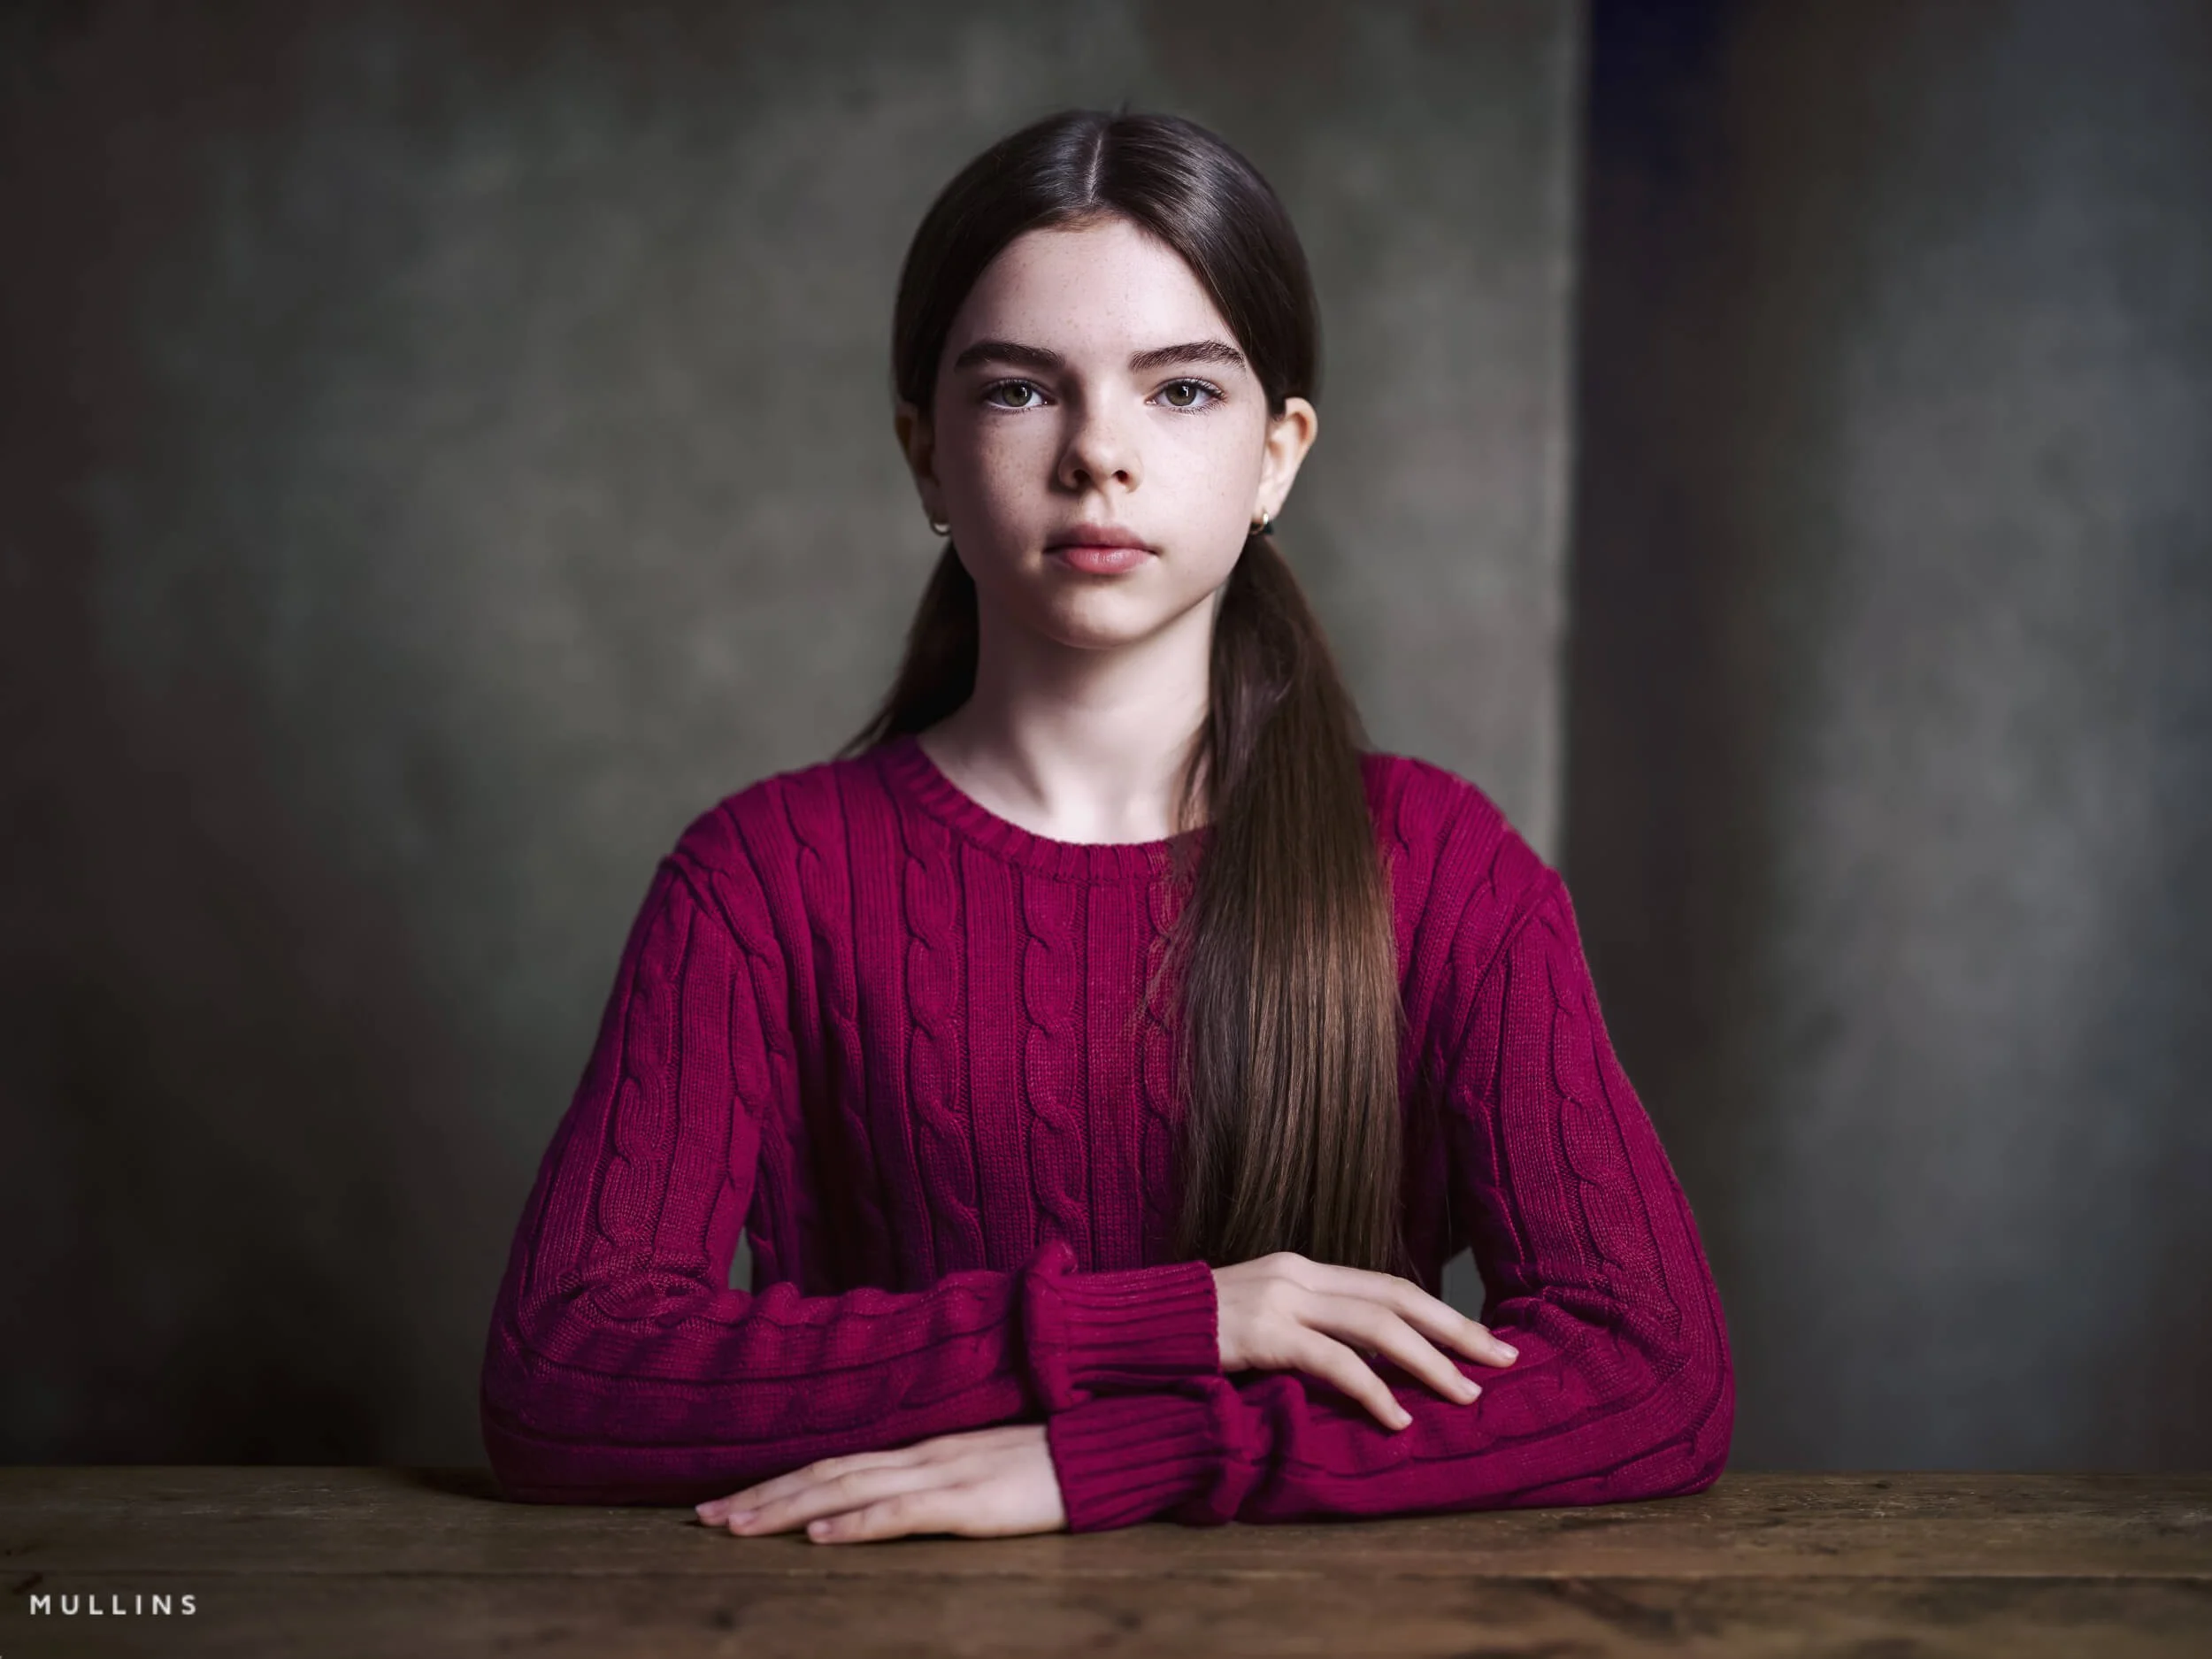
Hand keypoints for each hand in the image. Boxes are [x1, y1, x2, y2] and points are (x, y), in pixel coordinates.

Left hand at [693, 1425, 1065, 1543]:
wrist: (1106, 1450)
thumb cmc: (1050, 1466)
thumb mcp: (982, 1470)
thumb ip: (936, 1480)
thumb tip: (886, 1500)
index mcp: (923, 1449)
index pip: (835, 1462)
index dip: (778, 1481)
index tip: (727, 1501)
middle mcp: (922, 1455)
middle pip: (825, 1472)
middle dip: (761, 1495)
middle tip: (703, 1519)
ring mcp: (945, 1475)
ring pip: (847, 1488)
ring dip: (786, 1508)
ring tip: (738, 1527)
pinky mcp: (971, 1503)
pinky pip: (904, 1511)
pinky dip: (857, 1522)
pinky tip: (821, 1534)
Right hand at [1213, 1252, 1518, 1429]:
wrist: (1127, 1328)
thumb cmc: (1191, 1336)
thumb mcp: (1256, 1322)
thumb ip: (1304, 1329)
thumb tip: (1360, 1364)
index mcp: (1301, 1269)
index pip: (1388, 1286)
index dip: (1441, 1312)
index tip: (1483, 1339)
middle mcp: (1297, 1275)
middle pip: (1397, 1297)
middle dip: (1457, 1330)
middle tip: (1504, 1359)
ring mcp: (1279, 1300)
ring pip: (1376, 1326)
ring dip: (1430, 1362)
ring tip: (1467, 1394)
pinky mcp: (1261, 1333)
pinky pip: (1332, 1361)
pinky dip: (1372, 1390)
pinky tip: (1397, 1418)